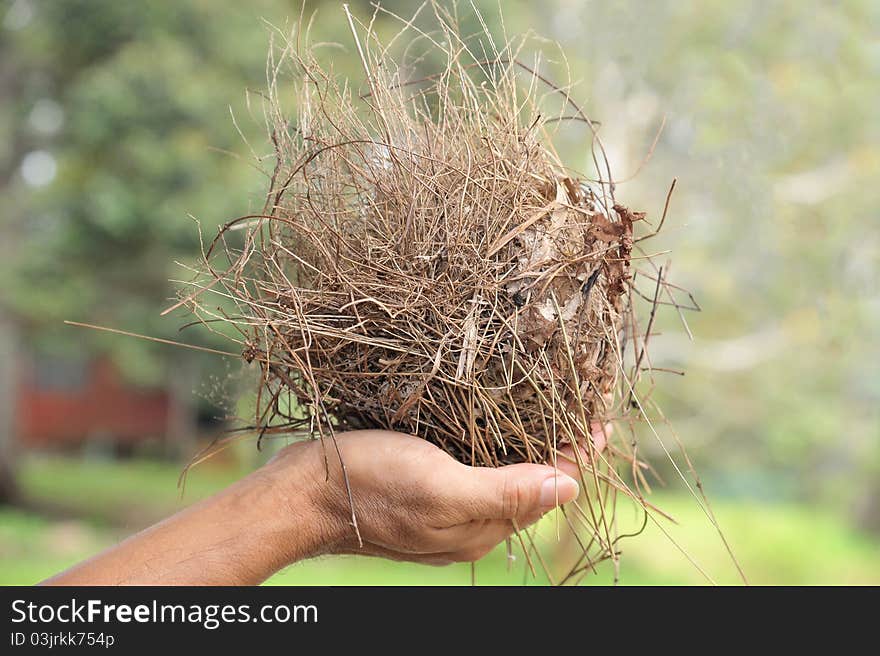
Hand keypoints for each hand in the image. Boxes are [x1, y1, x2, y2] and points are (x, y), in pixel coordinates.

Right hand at [266, 430, 580, 565]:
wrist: (302, 494)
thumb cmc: (370, 484)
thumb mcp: (442, 486)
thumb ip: (505, 491)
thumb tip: (569, 487)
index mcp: (483, 525)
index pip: (549, 488)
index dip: (577, 453)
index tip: (600, 417)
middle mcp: (470, 520)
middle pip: (529, 480)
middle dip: (556, 445)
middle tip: (577, 403)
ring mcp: (446, 505)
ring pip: (501, 470)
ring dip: (526, 439)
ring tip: (545, 402)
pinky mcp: (423, 487)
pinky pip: (472, 464)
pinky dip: (491, 440)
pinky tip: (490, 415)